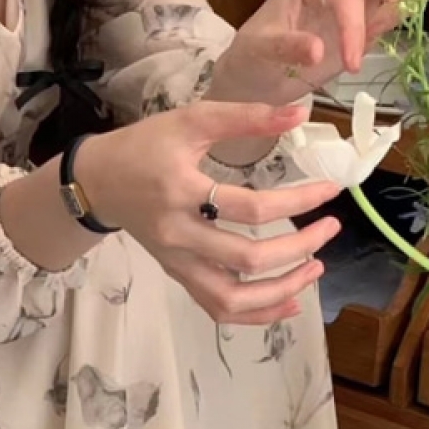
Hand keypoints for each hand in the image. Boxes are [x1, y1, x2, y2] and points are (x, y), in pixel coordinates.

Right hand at [79, 101, 341, 324]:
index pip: (251, 208)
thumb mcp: (190, 121)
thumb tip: (300, 114)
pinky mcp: (176, 273)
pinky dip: (255, 314)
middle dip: (299, 248)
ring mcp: (175, 261)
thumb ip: (245, 117)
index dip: (298, 201)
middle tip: (330, 229)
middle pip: (247, 259)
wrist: (97, 181)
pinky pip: (216, 306)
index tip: (331, 190)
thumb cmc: (143, 147)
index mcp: (181, 192)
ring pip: (231, 298)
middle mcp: (178, 234)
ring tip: (314, 270)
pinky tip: (287, 301)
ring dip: (280, 292)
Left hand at [208, 0, 427, 107]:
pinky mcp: (368, 20)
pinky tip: (369, 50)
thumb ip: (286, 47)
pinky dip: (399, 27)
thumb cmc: (252, 55)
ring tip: (368, 46)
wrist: (254, 76)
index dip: (354, 25)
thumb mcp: (258, 51)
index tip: (351, 63)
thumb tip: (318, 50)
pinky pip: (397, 13)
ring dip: (404, 12)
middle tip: (385, 32)